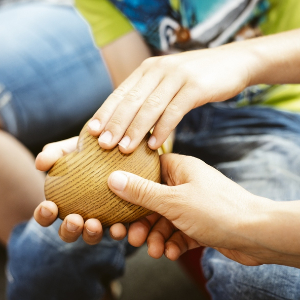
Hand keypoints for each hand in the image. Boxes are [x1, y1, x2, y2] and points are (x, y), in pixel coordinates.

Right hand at [34, 137, 128, 243]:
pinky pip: (119, 231)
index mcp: (64, 201)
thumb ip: (54, 152)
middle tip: (74, 220)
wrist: (121, 150)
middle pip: (69, 232)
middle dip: (69, 230)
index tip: (49, 206)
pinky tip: (120, 225)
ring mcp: (101, 219)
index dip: (44, 215)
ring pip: (92, 235)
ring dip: (91, 234)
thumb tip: (40, 163)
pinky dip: (117, 232)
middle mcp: (81, 214)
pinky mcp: (122, 218)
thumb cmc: (90, 150)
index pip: (47, 214)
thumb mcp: (72, 148)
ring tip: (94, 224)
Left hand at [87, 44, 251, 152]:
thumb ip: (149, 96)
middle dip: (115, 124)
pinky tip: (155, 145)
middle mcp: (158, 70)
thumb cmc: (195, 78)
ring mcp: (177, 76)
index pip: (120, 93)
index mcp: (147, 69)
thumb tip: (130, 123)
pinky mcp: (195, 86)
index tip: (92, 132)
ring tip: (124, 149)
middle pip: (131, 101)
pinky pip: (174, 111)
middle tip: (103, 145)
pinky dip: (163, 129)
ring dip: (135, 130)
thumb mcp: (167, 82)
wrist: (233, 62)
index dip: (105, 113)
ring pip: (150, 107)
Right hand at [108, 153, 272, 264]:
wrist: (257, 234)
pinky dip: (173, 243)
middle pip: (154, 200)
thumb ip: (142, 191)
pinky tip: (171, 253)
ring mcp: (193, 204)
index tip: (116, 198)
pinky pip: (179, 232)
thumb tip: (113, 178)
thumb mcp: (173, 201)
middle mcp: (186, 184)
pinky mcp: (200, 223)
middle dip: (142, 221)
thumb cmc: (217, 210)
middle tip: (131, 237)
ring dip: (157, 236)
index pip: (148, 170)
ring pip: (165, 220)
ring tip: (153, 250)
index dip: (131, 183)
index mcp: (180, 168)